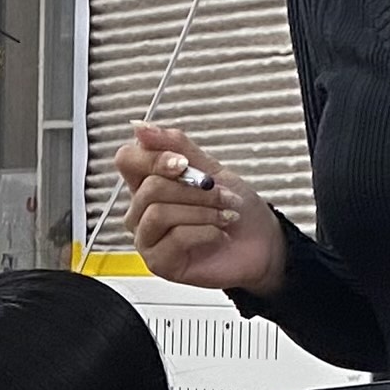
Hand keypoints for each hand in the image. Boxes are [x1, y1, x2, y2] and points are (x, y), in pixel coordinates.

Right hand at [113, 123, 283, 295]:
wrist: (261, 243)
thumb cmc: (237, 208)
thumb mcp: (210, 168)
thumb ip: (176, 146)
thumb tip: (140, 128)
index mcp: (149, 184)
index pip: (127, 160)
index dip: (153, 158)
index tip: (183, 163)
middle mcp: (143, 211)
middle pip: (150, 188)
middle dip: (195, 189)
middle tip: (221, 194)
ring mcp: (148, 238)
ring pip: (160, 212)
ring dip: (202, 210)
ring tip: (224, 214)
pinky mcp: (160, 262)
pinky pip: (176, 237)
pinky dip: (206, 231)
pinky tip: (218, 234)